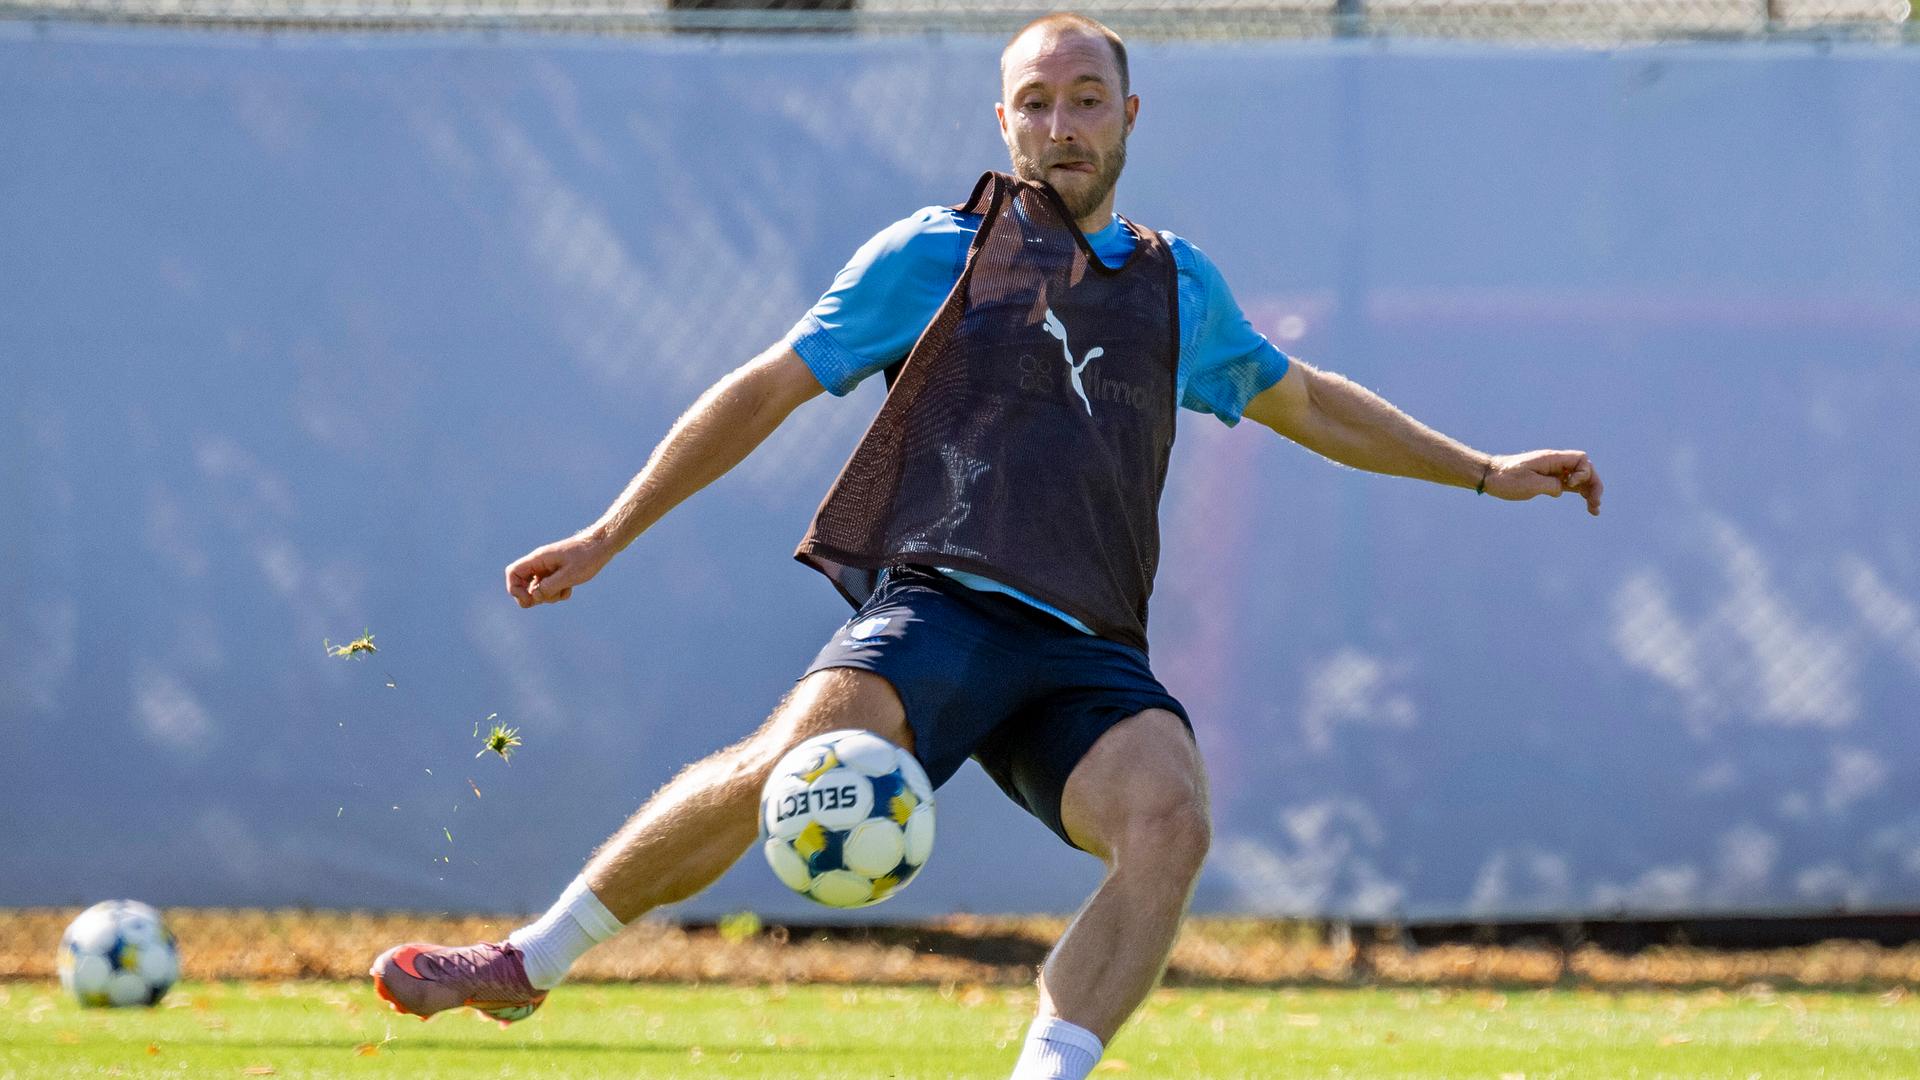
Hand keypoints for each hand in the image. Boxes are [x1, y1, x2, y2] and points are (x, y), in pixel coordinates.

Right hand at [505, 532, 615, 607]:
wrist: (602, 545)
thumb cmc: (587, 557)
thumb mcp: (569, 575)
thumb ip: (549, 587)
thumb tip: (534, 597)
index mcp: (538, 559)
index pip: (513, 573)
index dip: (515, 589)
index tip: (528, 599)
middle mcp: (540, 563)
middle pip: (523, 584)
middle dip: (533, 596)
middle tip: (548, 597)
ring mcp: (548, 568)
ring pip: (538, 589)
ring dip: (549, 595)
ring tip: (565, 590)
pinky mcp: (557, 572)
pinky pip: (550, 588)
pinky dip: (557, 592)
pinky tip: (570, 588)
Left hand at [1484, 450, 1602, 515]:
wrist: (1489, 477)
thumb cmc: (1506, 479)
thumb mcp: (1530, 484)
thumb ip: (1551, 485)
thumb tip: (1562, 489)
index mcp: (1552, 459)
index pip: (1581, 459)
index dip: (1584, 472)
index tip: (1571, 485)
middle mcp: (1555, 463)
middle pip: (1585, 470)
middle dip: (1594, 485)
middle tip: (1596, 504)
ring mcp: (1553, 471)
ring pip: (1580, 479)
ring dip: (1590, 492)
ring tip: (1594, 510)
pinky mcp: (1548, 480)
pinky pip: (1570, 485)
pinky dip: (1580, 493)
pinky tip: (1587, 505)